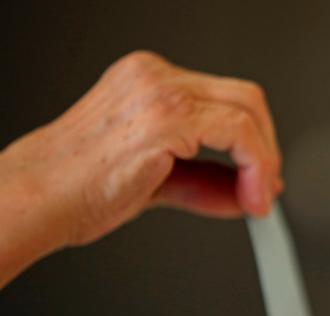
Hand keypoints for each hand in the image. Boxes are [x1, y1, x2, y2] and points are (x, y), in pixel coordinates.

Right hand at [0, 51, 280, 285]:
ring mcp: (160, 91)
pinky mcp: (166, 117)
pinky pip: (238, 132)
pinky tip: (250, 196)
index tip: (261, 177)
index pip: (226, 98)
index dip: (255, 140)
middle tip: (267, 189)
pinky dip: (256, 166)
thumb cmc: (79, 188)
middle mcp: (155, 77)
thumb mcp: (157, 180)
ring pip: (248, 110)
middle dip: (266, 148)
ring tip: (258, 199)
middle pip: (245, 97)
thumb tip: (245, 193)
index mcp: (150, 81)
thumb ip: (203, 181)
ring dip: (264, 161)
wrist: (38, 199)